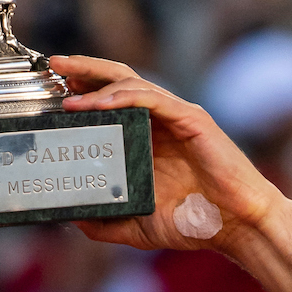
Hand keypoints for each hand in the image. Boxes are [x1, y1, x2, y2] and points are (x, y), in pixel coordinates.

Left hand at [52, 55, 280, 251]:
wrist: (237, 227)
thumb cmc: (195, 222)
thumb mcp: (138, 225)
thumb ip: (106, 222)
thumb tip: (74, 218)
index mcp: (148, 138)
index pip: (111, 101)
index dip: (83, 90)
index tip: (54, 89)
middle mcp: (160, 121)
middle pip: (118, 80)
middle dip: (85, 69)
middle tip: (55, 64)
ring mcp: (176, 117)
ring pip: (132, 83)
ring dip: (97, 81)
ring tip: (68, 88)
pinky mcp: (192, 119)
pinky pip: (153, 98)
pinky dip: (123, 95)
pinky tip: (98, 102)